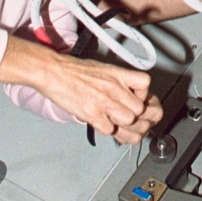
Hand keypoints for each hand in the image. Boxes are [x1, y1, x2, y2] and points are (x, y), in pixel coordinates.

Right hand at [46, 54, 161, 141]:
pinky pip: (110, 130)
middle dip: (141, 118)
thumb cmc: (75, 71)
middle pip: (140, 108)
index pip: (145, 84)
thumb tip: (132, 95)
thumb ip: (120, 81)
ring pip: (129, 121)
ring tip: (124, 128)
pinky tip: (107, 127)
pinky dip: (109, 131)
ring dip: (128, 127)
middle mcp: (114, 87)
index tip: (143, 101)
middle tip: (139, 123)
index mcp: (118, 74)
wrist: (55, 72)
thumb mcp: (104, 69)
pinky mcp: (92, 115)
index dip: (146, 95)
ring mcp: (104, 102)